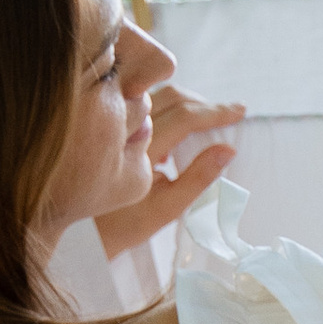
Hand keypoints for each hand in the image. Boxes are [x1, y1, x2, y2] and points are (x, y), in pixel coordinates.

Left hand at [99, 88, 243, 254]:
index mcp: (141, 149)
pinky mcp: (113, 121)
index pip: (184, 117)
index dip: (215, 112)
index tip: (240, 112)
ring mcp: (117, 120)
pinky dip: (169, 107)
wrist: (81, 228)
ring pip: (159, 95)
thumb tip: (228, 149)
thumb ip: (198, 178)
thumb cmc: (123, 224)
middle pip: (173, 98)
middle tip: (228, 116)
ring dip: (188, 102)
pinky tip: (180, 128)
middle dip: (204, 104)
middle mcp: (126, 126)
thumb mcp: (166, 208)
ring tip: (208, 120)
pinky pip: (145, 101)